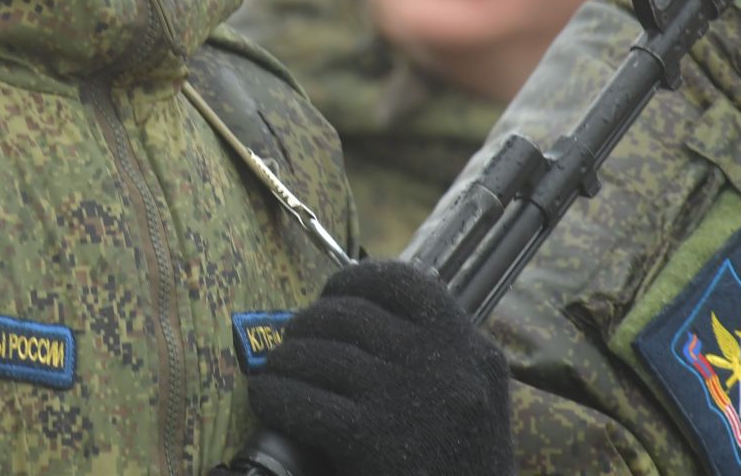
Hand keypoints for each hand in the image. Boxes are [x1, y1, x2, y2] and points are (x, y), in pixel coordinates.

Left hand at [247, 260, 513, 475]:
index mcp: (474, 351)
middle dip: (309, 326)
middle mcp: (445, 364)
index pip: (406, 283)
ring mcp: (408, 398)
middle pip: (350, 316)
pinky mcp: (372, 438)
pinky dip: (274, 396)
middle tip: (293, 345)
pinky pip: (303, 401)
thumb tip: (359, 314)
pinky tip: (265, 400)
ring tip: (274, 374)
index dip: (355, 282)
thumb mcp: (474, 403)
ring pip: (319, 354)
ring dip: (284, 361)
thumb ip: (437, 358)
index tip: (331, 297)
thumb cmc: (460, 470)